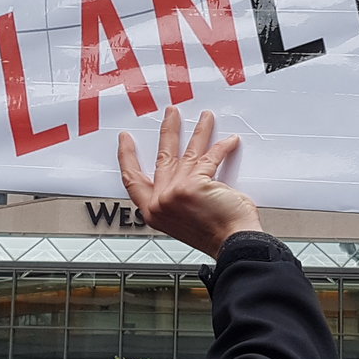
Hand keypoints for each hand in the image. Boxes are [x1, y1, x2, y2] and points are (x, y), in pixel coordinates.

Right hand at [116, 108, 261, 257]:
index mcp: (153, 212)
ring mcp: (175, 191)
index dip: (127, 157)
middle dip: (169, 130)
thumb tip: (183, 176)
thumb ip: (176, 199)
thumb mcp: (182, 220)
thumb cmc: (215, 236)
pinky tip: (230, 140)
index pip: (132, 180)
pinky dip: (223, 147)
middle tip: (171, 113)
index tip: (125, 140)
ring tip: (206, 117)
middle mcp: (160, 201)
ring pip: (188, 152)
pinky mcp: (194, 184)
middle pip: (162, 156)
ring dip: (199, 130)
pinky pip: (211, 158)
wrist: (233, 245)